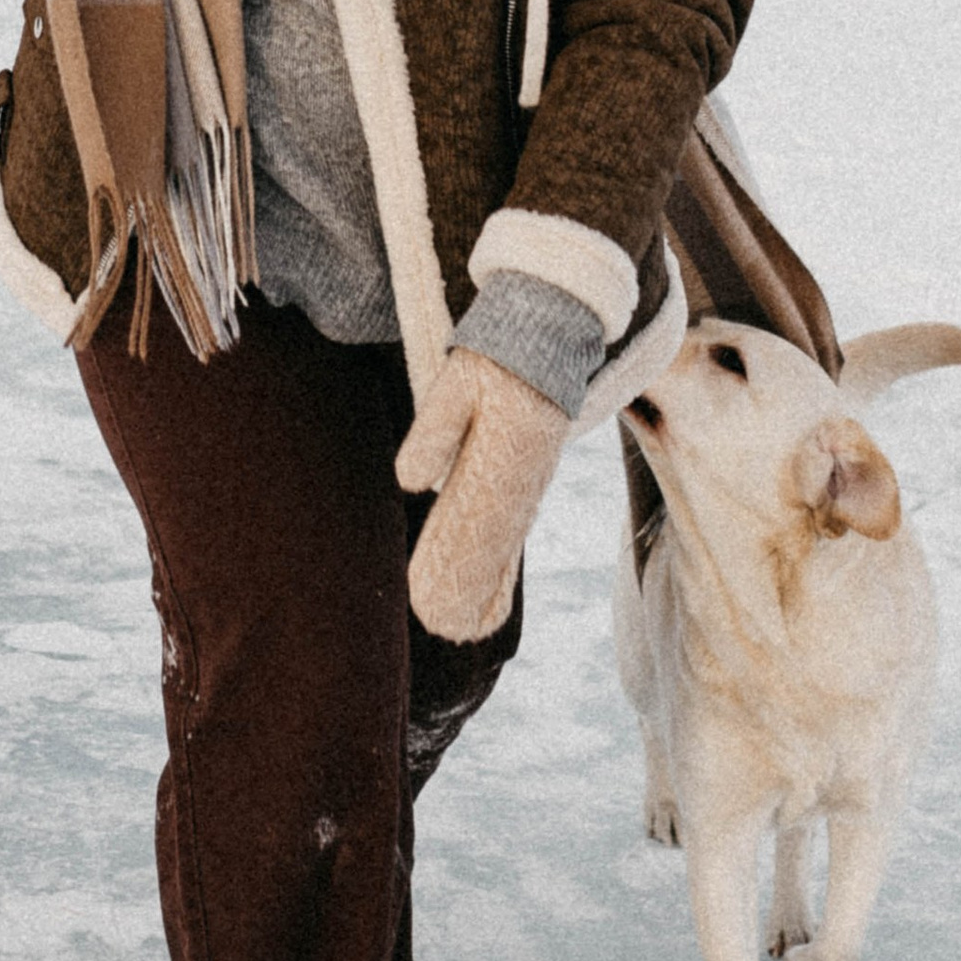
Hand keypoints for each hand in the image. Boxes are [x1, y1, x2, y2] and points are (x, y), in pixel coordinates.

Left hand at [396, 348, 569, 642]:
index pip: (484, 535)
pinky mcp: (533, 473)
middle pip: (498, 548)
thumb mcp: (458, 382)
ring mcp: (534, 480)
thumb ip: (434, 430)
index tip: (440, 609)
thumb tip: (410, 484)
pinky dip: (503, 556)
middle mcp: (526, 481)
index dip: (464, 578)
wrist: (549, 330)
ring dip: (488, 578)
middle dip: (473, 591)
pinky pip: (516, 523)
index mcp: (506, 463)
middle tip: (444, 630)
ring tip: (467, 622)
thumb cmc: (496, 356)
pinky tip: (493, 580)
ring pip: (508, 539)